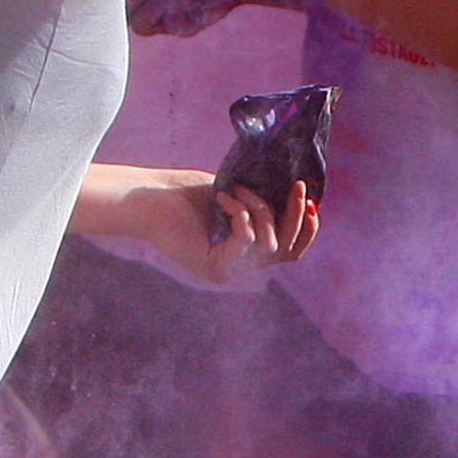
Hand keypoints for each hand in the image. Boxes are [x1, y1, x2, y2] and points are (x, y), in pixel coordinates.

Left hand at [128, 167, 314, 286]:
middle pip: (288, 250)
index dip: (307, 229)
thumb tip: (301, 195)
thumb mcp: (236, 195)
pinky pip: (248, 239)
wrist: (146, 199)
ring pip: (270, 243)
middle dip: (296, 216)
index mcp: (244, 253)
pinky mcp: (215, 267)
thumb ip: (264, 203)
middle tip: (297, 186)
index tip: (310, 201)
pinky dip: (241, 213)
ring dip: (261, 208)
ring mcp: (228, 270)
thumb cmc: (183, 194)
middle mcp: (239, 267)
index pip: (290, 251)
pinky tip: (223, 198)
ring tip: (237, 191)